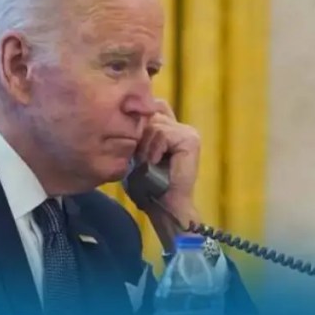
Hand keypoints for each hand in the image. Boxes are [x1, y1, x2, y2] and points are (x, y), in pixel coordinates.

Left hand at [134, 100, 201, 250]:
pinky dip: (154, 149)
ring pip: (154, 124)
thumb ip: (135, 133)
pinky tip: (155, 162)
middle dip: (140, 136)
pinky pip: (163, 133)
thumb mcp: (134, 153)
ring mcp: (187, 132)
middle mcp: (180, 127)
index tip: (132, 145)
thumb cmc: (146, 185)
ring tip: (148, 164)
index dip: (137, 122)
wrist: (164, 207)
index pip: (149, 107)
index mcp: (168, 128)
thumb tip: (124, 113)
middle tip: (140, 159)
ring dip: (145, 146)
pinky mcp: (190, 140)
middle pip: (150, 113)